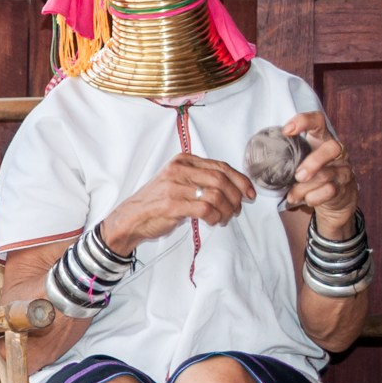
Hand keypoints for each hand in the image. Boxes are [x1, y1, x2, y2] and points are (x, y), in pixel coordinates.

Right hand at [101, 153, 256, 253]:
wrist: (132, 218)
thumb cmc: (157, 202)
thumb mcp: (179, 183)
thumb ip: (201, 179)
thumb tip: (234, 187)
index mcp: (183, 161)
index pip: (221, 166)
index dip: (240, 180)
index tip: (250, 193)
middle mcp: (179, 169)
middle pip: (221, 179)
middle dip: (236, 197)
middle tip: (237, 209)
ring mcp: (174, 186)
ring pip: (216, 195)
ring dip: (227, 210)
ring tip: (225, 218)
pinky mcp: (172, 204)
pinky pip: (205, 209)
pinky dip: (215, 217)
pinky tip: (213, 222)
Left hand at [281, 112, 360, 232]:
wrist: (336, 200)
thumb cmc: (312, 177)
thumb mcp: (301, 163)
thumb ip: (288, 159)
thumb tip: (260, 163)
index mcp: (322, 140)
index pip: (318, 121)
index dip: (304, 121)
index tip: (287, 131)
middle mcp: (337, 152)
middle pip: (332, 148)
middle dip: (313, 162)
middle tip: (298, 176)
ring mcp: (343, 169)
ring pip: (326, 175)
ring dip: (304, 188)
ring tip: (292, 196)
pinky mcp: (344, 187)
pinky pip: (329, 191)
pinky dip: (313, 198)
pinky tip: (306, 200)